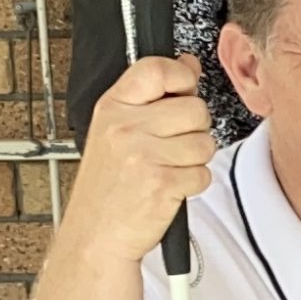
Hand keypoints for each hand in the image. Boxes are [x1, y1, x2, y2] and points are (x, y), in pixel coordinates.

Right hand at [67, 53, 214, 260]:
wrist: (95, 234)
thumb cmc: (109, 185)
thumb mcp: (115, 130)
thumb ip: (152, 96)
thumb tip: (187, 64)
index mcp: (112, 108)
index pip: (156, 69)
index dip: (181, 77)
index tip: (183, 90)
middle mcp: (125, 127)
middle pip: (195, 108)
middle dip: (193, 129)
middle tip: (170, 147)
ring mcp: (143, 155)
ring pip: (205, 142)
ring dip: (194, 159)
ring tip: (166, 169)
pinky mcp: (162, 183)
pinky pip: (204, 173)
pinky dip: (193, 183)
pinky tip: (169, 188)